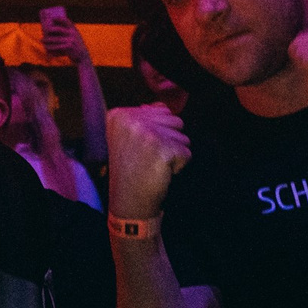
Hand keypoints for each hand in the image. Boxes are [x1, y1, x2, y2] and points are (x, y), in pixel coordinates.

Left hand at [40, 13, 91, 65]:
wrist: (83, 56)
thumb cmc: (75, 46)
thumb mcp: (73, 37)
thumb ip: (66, 33)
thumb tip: (50, 31)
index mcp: (74, 29)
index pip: (66, 21)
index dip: (59, 19)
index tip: (52, 18)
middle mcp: (73, 33)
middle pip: (58, 29)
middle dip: (49, 30)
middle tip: (43, 31)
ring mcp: (71, 40)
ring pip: (56, 39)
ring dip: (48, 40)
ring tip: (42, 40)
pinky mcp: (69, 47)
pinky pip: (57, 47)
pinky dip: (51, 48)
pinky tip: (46, 48)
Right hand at [105, 103, 189, 219]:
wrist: (127, 201)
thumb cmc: (129, 171)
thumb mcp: (126, 138)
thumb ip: (144, 118)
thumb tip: (162, 106)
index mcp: (119, 115)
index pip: (160, 110)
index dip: (157, 132)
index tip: (141, 148)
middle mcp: (131, 120)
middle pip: (174, 120)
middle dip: (169, 140)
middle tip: (150, 157)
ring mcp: (147, 133)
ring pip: (182, 136)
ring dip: (174, 153)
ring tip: (155, 164)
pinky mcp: (163, 149)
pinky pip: (187, 153)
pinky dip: (179, 166)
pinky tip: (161, 173)